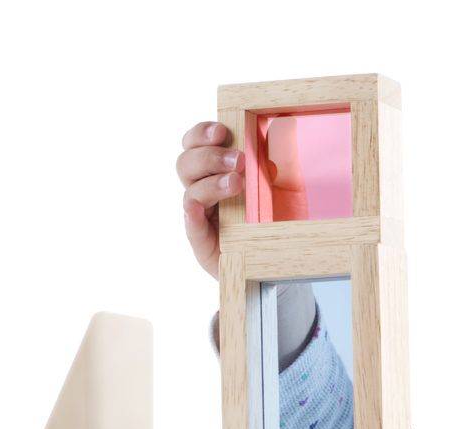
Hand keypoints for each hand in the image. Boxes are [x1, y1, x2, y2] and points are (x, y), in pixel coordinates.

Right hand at [178, 117, 312, 277]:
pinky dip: (192, 214)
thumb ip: (283, 158)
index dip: (202, 134)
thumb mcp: (287, 185)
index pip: (197, 144)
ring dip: (211, 182)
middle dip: (210, 156)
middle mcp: (205, 189)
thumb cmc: (278, 219)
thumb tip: (285, 124)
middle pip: (187, 163)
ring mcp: (202, 216)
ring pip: (191, 191)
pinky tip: (196, 207)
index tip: (222, 131)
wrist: (283, 259)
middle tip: (239, 160)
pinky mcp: (203, 242)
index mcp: (217, 169)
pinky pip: (191, 226)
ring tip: (236, 183)